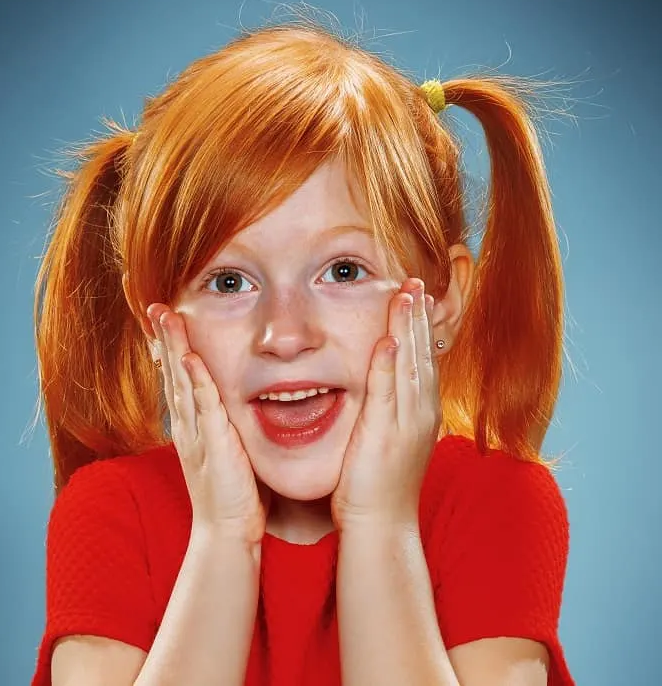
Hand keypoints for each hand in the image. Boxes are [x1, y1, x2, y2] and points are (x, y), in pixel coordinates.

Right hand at [148, 304, 267, 545]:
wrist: (226, 531)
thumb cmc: (231, 493)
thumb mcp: (224, 452)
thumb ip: (222, 428)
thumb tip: (228, 410)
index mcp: (192, 426)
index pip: (178, 380)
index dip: (171, 350)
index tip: (166, 323)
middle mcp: (188, 426)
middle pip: (172, 373)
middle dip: (164, 339)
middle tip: (156, 308)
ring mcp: (198, 433)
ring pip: (182, 382)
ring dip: (173, 348)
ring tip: (165, 318)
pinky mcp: (214, 442)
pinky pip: (203, 405)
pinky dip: (195, 380)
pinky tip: (189, 357)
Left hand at [331, 278, 441, 530]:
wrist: (383, 525)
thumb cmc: (383, 486)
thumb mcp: (395, 442)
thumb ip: (394, 412)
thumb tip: (390, 389)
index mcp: (422, 413)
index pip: (424, 360)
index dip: (422, 328)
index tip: (419, 298)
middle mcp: (420, 414)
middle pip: (422, 355)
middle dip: (420, 317)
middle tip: (417, 283)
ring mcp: (405, 424)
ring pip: (410, 366)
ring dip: (408, 330)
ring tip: (407, 295)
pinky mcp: (384, 435)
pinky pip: (386, 393)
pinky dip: (389, 365)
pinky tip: (387, 340)